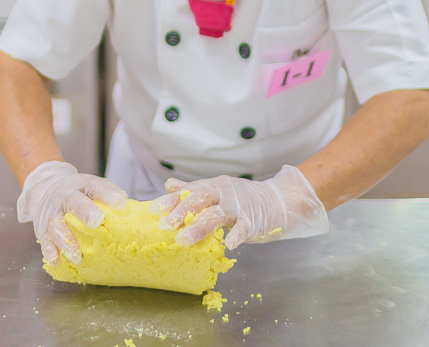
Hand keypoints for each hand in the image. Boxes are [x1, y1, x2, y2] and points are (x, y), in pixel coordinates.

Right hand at [17, 161, 127, 266]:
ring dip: (67, 241)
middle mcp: (65, 196)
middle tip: (97, 222)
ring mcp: (52, 212)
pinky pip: (45, 240)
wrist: (44, 187)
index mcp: (82, 185)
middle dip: (85, 212)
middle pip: (74, 202)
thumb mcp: (91, 187)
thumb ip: (108, 197)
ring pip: (56, 225)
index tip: (121, 203)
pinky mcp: (42, 228)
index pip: (96, 186)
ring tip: (77, 257)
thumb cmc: (77, 192)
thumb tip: (127, 210)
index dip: (108, 194)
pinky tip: (56, 261)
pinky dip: (50, 250)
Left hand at [149, 165, 328, 249]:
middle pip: (200, 199)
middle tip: (164, 226)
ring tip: (184, 240)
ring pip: (217, 214)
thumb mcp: (215, 189)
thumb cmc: (240, 198)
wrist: (276, 200)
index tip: (153, 210)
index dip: (170, 200)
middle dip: (181, 212)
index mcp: (211, 187)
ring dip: (199, 227)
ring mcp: (238, 207)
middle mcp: (223, 194)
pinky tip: (229, 244)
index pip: (187, 191)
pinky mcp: (253, 221)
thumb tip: (168, 185)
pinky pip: (244, 228)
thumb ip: (192, 189)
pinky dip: (237, 235)